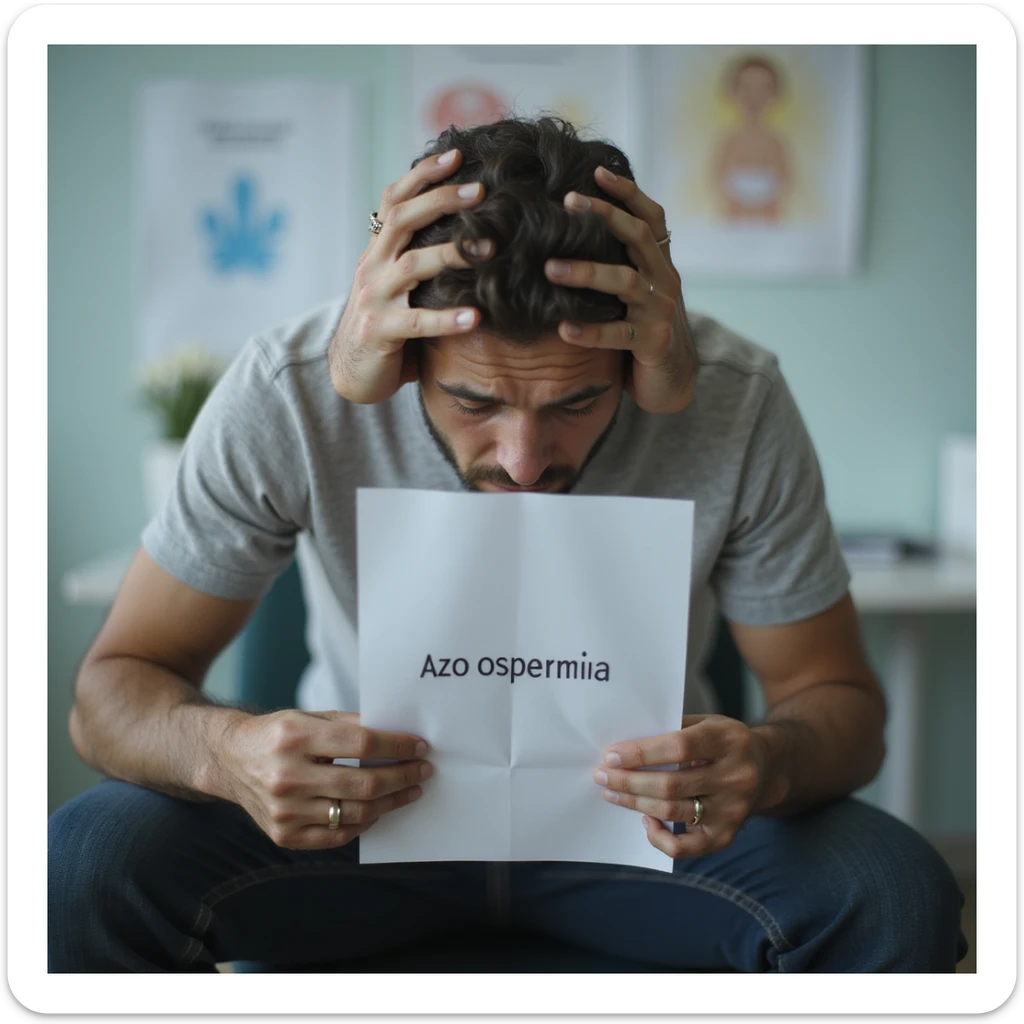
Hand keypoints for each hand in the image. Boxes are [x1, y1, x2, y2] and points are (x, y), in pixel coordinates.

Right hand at [217, 709, 431, 849]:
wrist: (231, 759)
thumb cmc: (279, 734)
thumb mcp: (310, 717)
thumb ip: (351, 725)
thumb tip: (398, 736)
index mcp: (295, 737)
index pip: (362, 744)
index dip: (397, 747)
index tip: (420, 747)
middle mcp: (287, 776)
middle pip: (363, 783)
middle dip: (402, 776)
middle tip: (423, 770)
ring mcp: (284, 810)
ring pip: (355, 813)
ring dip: (392, 802)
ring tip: (410, 790)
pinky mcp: (283, 834)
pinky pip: (337, 835)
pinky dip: (364, 822)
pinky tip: (379, 809)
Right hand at [328, 148, 491, 403]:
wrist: (352, 370)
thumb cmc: (388, 322)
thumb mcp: (399, 281)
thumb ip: (420, 254)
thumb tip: (470, 221)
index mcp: (379, 250)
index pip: (396, 200)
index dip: (423, 175)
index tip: (457, 155)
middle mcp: (373, 266)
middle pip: (404, 220)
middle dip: (442, 201)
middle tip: (481, 191)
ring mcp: (375, 298)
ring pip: (412, 266)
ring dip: (452, 255)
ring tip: (489, 251)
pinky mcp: (380, 332)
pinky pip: (417, 323)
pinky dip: (447, 318)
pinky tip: (475, 317)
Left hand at [544, 165, 696, 413]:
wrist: (673, 380)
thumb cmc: (642, 330)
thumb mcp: (634, 292)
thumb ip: (617, 264)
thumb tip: (570, 229)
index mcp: (660, 264)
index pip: (650, 217)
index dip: (627, 192)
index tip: (596, 171)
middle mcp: (665, 281)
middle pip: (638, 237)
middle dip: (604, 215)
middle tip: (566, 201)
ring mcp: (660, 312)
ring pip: (627, 283)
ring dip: (587, 272)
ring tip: (550, 269)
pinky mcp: (653, 344)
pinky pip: (619, 335)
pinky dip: (591, 331)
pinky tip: (564, 328)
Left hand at [594, 714, 766, 858]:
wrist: (766, 769)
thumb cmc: (723, 742)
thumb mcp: (707, 723)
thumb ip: (672, 728)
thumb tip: (626, 744)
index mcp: (728, 740)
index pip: (678, 747)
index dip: (641, 753)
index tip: (612, 755)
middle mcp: (735, 777)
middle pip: (671, 784)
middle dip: (629, 781)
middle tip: (601, 776)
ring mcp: (733, 809)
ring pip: (673, 811)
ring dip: (635, 803)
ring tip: (611, 793)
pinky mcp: (726, 835)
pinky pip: (685, 846)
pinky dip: (659, 837)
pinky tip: (645, 819)